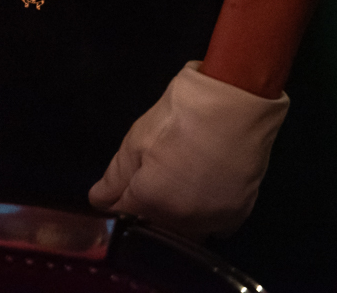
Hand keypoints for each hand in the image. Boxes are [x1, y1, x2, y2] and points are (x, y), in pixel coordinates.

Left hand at [88, 61, 288, 240]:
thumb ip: (115, 177)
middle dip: (145, 212)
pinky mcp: (237, 214)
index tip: (119, 189)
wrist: (235, 102)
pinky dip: (204, 217)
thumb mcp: (137, 139)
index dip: (116, 203)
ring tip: (177, 186)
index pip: (122, 217)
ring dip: (174, 219)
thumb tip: (99, 201)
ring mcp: (212, 220)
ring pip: (184, 233)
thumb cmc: (181, 114)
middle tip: (150, 181)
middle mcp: (181, 221)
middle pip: (153, 230)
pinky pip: (213, 227)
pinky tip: (202, 193)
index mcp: (151, 202)